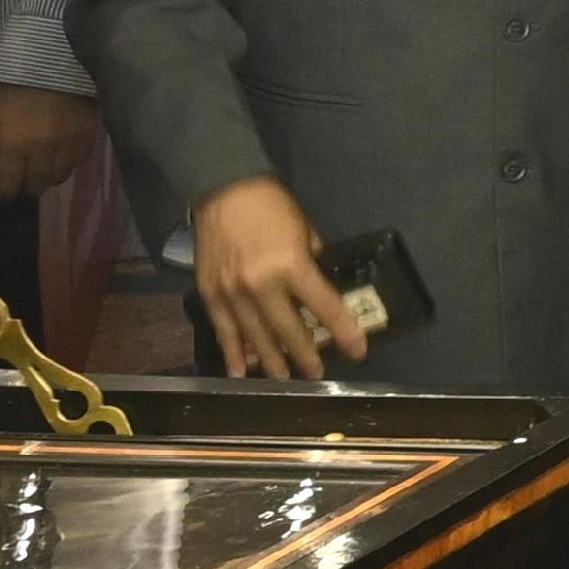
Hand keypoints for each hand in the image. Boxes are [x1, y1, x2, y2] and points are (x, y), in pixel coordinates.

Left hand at [0, 83, 100, 198]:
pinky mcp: (89, 132)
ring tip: (43, 165)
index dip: (5, 193)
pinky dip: (69, 161)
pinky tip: (63, 151)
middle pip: (38, 185)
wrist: (52, 47)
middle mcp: (43, 150)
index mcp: (14, 143)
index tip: (3, 192)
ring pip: (61, 176)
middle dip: (28, 186)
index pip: (10, 185)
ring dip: (49, 175)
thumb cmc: (12, 75)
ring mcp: (69, 143)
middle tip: (23, 179)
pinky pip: (80, 160)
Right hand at [192, 176, 361, 379]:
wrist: (221, 187)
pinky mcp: (210, 294)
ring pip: (256, 338)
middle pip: (289, 331)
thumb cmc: (270, 204)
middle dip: (306, 356)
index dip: (344, 332)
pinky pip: (224, 331)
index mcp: (291, 266)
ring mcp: (233, 293)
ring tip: (285, 381)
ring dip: (272, 363)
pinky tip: (240, 373)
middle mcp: (262, 286)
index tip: (358, 352)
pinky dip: (233, 354)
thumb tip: (318, 291)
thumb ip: (312, 263)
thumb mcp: (304, 229)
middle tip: (317, 376)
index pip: (325, 307)